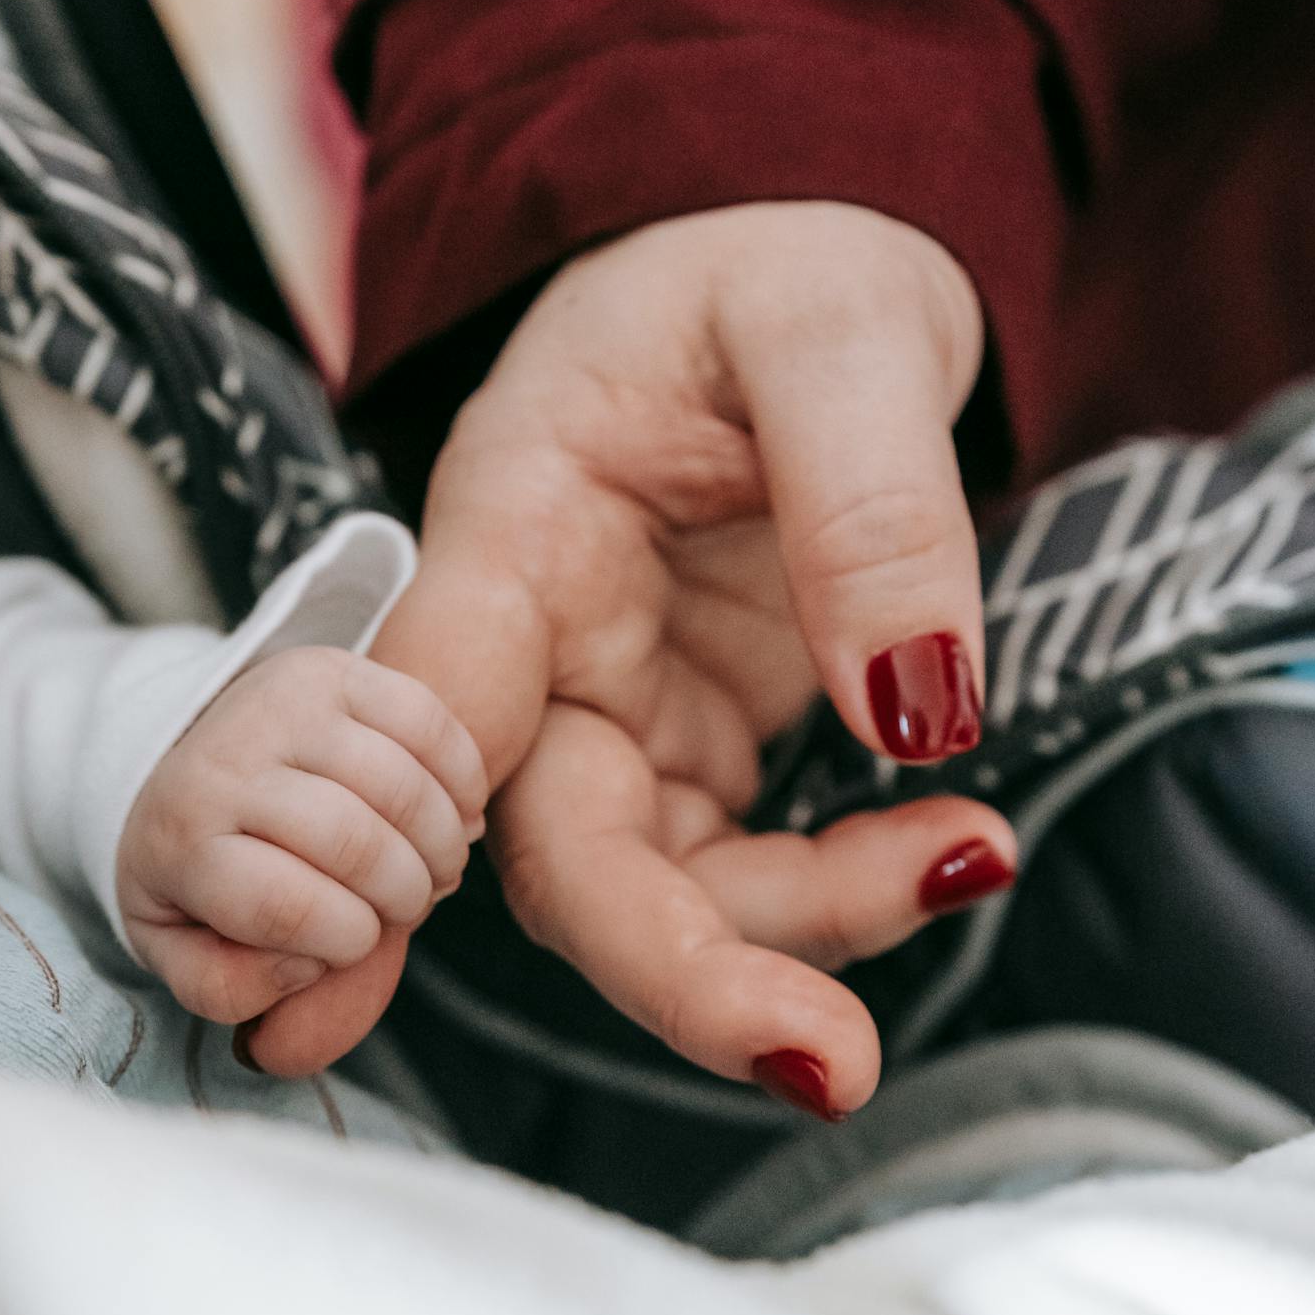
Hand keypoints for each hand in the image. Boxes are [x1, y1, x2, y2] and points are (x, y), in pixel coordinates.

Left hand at [116, 647, 484, 1024]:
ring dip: (441, 846)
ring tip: (436, 867)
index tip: (354, 945)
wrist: (172, 757)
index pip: (286, 908)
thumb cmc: (195, 874)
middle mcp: (225, 759)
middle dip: (405, 897)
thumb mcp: (182, 949)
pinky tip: (456, 813)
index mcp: (180, 839)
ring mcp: (281, 703)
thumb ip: (229, 987)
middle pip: (356, 844)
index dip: (346, 943)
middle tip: (408, 908)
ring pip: (401, 786)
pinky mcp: (332, 669)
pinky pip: (428, 722)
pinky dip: (463, 779)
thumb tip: (307, 962)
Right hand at [248, 202, 1018, 1108]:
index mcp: (512, 526)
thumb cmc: (778, 258)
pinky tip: (951, 846)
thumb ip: (869, 499)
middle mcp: (535, 644)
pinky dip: (842, 891)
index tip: (344, 989)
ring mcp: (610, 706)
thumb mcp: (840, 324)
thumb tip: (916, 712)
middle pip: (551, 854)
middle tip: (825, 1058)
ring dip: (792, 934)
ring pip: (649, 889)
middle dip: (681, 971)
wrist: (795, 256)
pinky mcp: (689, 739)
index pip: (437, 713)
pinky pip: (738, 866)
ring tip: (969, 858)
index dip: (387, 858)